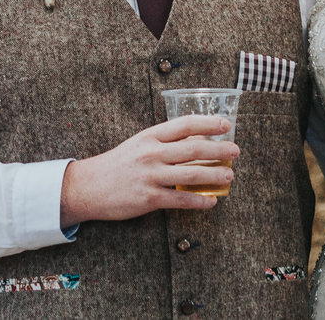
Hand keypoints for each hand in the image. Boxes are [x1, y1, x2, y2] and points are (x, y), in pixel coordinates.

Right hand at [60, 115, 235, 224]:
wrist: (88, 187)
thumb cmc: (118, 164)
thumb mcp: (140, 145)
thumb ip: (165, 142)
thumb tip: (198, 142)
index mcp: (150, 136)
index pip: (185, 125)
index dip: (208, 123)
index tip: (226, 125)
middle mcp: (152, 153)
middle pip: (193, 149)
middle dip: (219, 150)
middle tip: (236, 151)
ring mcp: (150, 176)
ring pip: (191, 174)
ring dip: (215, 175)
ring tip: (229, 176)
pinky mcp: (148, 198)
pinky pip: (180, 199)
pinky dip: (199, 200)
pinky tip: (211, 201)